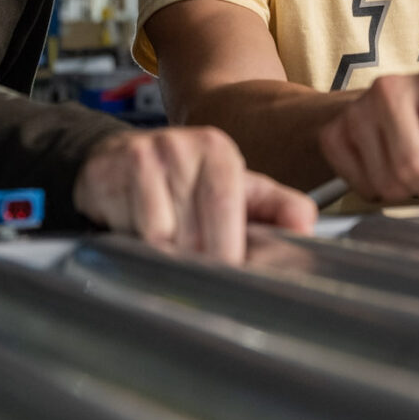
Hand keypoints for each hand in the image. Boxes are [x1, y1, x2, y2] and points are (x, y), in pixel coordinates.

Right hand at [72, 126, 315, 263]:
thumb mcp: (235, 188)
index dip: (226, 253)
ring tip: (163, 244)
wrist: (116, 158)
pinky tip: (134, 230)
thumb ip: (276, 207)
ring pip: (162, 239)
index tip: (226, 271)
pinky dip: (133, 242)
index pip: (228, 214)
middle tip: (191, 266)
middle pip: (195, 233)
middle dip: (195, 260)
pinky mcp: (112, 170)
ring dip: (163, 255)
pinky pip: (131, 231)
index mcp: (220, 153)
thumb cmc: (183, 182)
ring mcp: (148, 156)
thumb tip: (306, 226)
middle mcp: (185, 148)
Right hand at [315, 70, 418, 228]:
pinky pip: (360, 184)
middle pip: (416, 170)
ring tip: (411, 172)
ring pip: (388, 181)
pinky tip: (382, 169)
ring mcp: (358, 109)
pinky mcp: (334, 132)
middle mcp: (394, 88)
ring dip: (404, 191)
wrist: (382, 111)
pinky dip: (376, 189)